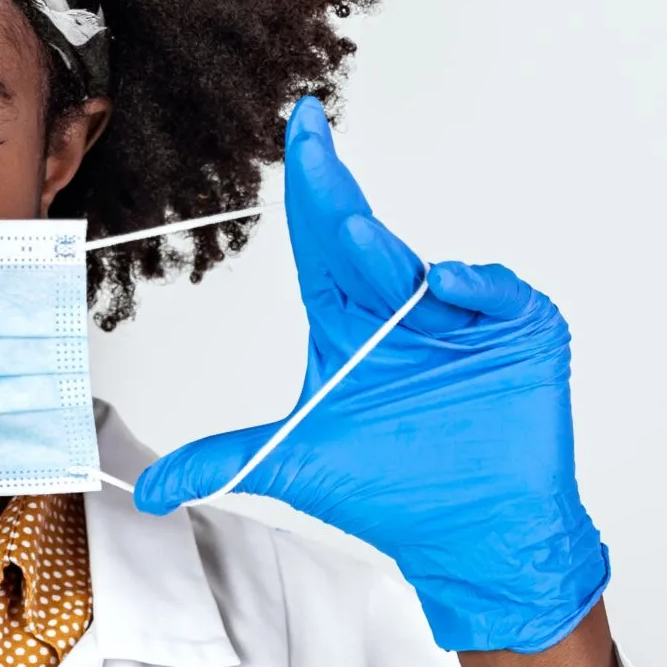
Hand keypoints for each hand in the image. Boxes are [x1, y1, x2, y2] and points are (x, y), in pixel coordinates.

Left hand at [134, 99, 607, 653]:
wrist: (478, 538)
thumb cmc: (397, 492)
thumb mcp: (295, 466)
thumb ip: (224, 461)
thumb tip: (149, 490)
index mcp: (350, 321)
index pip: (317, 243)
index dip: (308, 189)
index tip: (297, 129)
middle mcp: (402, 308)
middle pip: (360, 241)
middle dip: (331, 191)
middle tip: (308, 138)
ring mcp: (462, 318)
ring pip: (421, 270)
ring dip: (385, 252)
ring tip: (350, 231)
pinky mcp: (518, 333)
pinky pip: (498, 297)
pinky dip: (480, 287)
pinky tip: (450, 283)